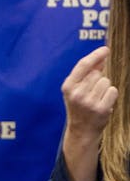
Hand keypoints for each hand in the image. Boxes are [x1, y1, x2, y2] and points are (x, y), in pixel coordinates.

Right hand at [61, 46, 118, 180]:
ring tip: (97, 98)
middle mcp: (77, 93)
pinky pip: (113, 91)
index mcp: (68, 86)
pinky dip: (111, 95)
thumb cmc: (79, 106)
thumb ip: (87, 73)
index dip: (96, 55)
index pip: (83, 65)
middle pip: (97, 74)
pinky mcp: (101, 109)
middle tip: (92, 92)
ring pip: (106, 81)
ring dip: (105, 88)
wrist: (81, 130)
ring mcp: (89, 102)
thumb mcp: (76, 89)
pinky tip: (103, 102)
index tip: (106, 49)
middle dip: (98, 79)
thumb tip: (101, 58)